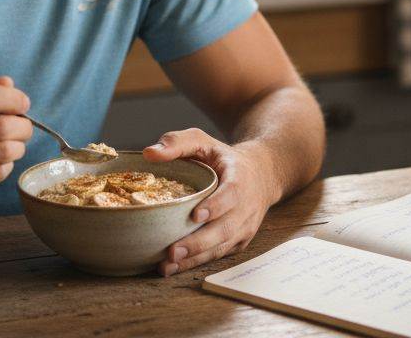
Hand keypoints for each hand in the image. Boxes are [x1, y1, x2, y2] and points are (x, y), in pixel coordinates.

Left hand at [142, 128, 279, 276]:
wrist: (261, 174)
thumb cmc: (224, 159)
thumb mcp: (204, 142)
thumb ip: (178, 142)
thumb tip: (149, 153)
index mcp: (240, 179)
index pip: (231, 194)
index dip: (216, 206)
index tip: (195, 215)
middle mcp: (246, 207)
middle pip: (225, 228)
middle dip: (199, 242)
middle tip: (173, 251)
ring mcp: (244, 227)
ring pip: (221, 246)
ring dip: (195, 258)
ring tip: (168, 265)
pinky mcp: (238, 241)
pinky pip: (219, 254)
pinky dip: (197, 262)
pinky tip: (175, 267)